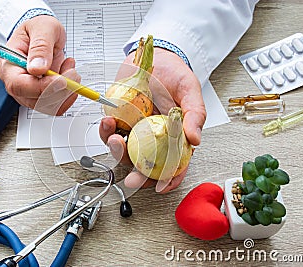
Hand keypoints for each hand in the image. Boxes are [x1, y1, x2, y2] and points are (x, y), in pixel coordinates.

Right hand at [0, 15, 79, 114]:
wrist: (43, 34)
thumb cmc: (38, 29)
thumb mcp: (42, 28)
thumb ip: (40, 46)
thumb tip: (37, 68)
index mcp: (9, 65)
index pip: (19, 85)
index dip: (41, 87)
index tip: (61, 80)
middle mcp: (17, 82)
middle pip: (35, 100)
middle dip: (59, 90)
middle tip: (72, 72)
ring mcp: (30, 91)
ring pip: (49, 105)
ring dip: (67, 91)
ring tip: (70, 69)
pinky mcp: (42, 95)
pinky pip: (57, 104)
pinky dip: (69, 93)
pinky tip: (68, 74)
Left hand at [99, 48, 205, 192]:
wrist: (154, 57)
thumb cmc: (175, 75)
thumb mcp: (190, 91)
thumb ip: (195, 115)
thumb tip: (196, 140)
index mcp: (174, 136)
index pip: (175, 164)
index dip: (170, 178)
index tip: (163, 186)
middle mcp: (153, 137)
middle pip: (146, 164)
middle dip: (137, 175)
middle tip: (132, 179)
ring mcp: (135, 130)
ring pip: (125, 151)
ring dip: (117, 151)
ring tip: (115, 140)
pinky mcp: (119, 120)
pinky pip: (110, 132)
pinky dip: (106, 131)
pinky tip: (109, 123)